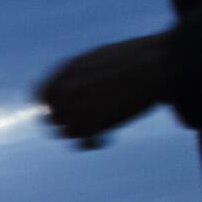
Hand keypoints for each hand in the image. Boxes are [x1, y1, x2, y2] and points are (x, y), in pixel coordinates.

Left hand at [35, 33, 169, 147]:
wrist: (159, 63)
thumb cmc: (137, 58)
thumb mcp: (99, 59)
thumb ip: (79, 75)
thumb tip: (71, 91)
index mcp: (68, 69)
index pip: (43, 96)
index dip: (53, 106)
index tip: (68, 110)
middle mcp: (68, 87)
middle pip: (53, 115)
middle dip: (68, 120)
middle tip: (88, 122)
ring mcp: (79, 104)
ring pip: (65, 130)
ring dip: (81, 132)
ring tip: (98, 131)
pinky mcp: (95, 121)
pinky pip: (82, 140)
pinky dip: (91, 143)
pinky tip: (105, 139)